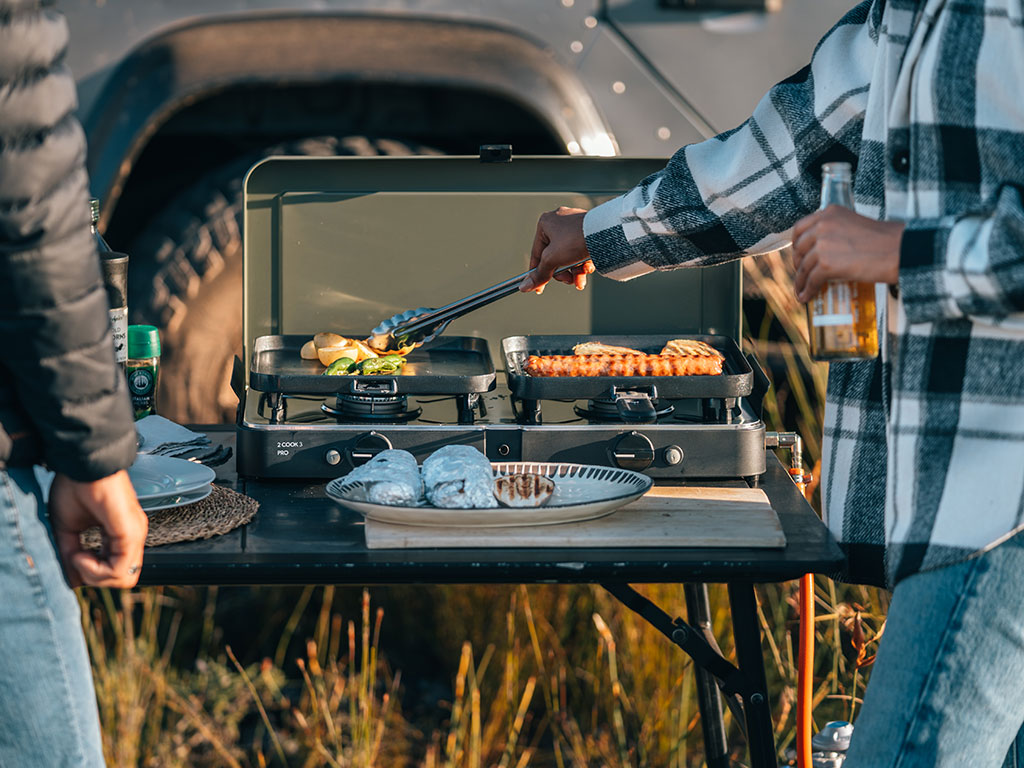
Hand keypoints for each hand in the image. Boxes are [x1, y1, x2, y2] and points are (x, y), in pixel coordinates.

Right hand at [49, 470, 147, 587]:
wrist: (83, 464)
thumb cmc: (76, 486)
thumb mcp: (67, 527)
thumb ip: (70, 554)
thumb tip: (72, 580)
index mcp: (120, 535)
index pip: (116, 571)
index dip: (91, 573)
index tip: (72, 558)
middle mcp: (132, 536)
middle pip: (122, 579)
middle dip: (95, 578)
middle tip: (75, 559)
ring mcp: (135, 534)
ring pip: (124, 578)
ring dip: (94, 575)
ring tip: (77, 555)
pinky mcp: (130, 532)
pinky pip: (119, 568)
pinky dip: (95, 569)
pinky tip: (81, 553)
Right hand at [519, 206, 595, 293]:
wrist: (604, 233)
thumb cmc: (575, 240)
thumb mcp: (552, 260)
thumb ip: (539, 274)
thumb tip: (524, 287)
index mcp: (545, 223)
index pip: (537, 253)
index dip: (537, 273)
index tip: (539, 288)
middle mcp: (559, 221)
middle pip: (554, 256)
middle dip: (563, 273)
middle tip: (568, 280)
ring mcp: (575, 225)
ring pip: (569, 255)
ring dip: (574, 271)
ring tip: (581, 279)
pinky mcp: (588, 230)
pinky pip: (581, 250)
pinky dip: (583, 262)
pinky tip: (589, 268)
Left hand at [792, 205, 903, 301]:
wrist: (900, 251)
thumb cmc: (885, 240)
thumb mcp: (854, 225)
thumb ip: (835, 232)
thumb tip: (821, 250)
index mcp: (829, 213)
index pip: (801, 227)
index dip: (797, 244)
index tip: (798, 253)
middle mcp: (822, 225)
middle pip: (799, 248)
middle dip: (798, 263)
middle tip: (801, 273)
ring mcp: (823, 245)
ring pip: (804, 267)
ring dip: (801, 280)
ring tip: (801, 290)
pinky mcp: (826, 265)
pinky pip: (811, 280)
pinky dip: (807, 290)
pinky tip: (806, 297)